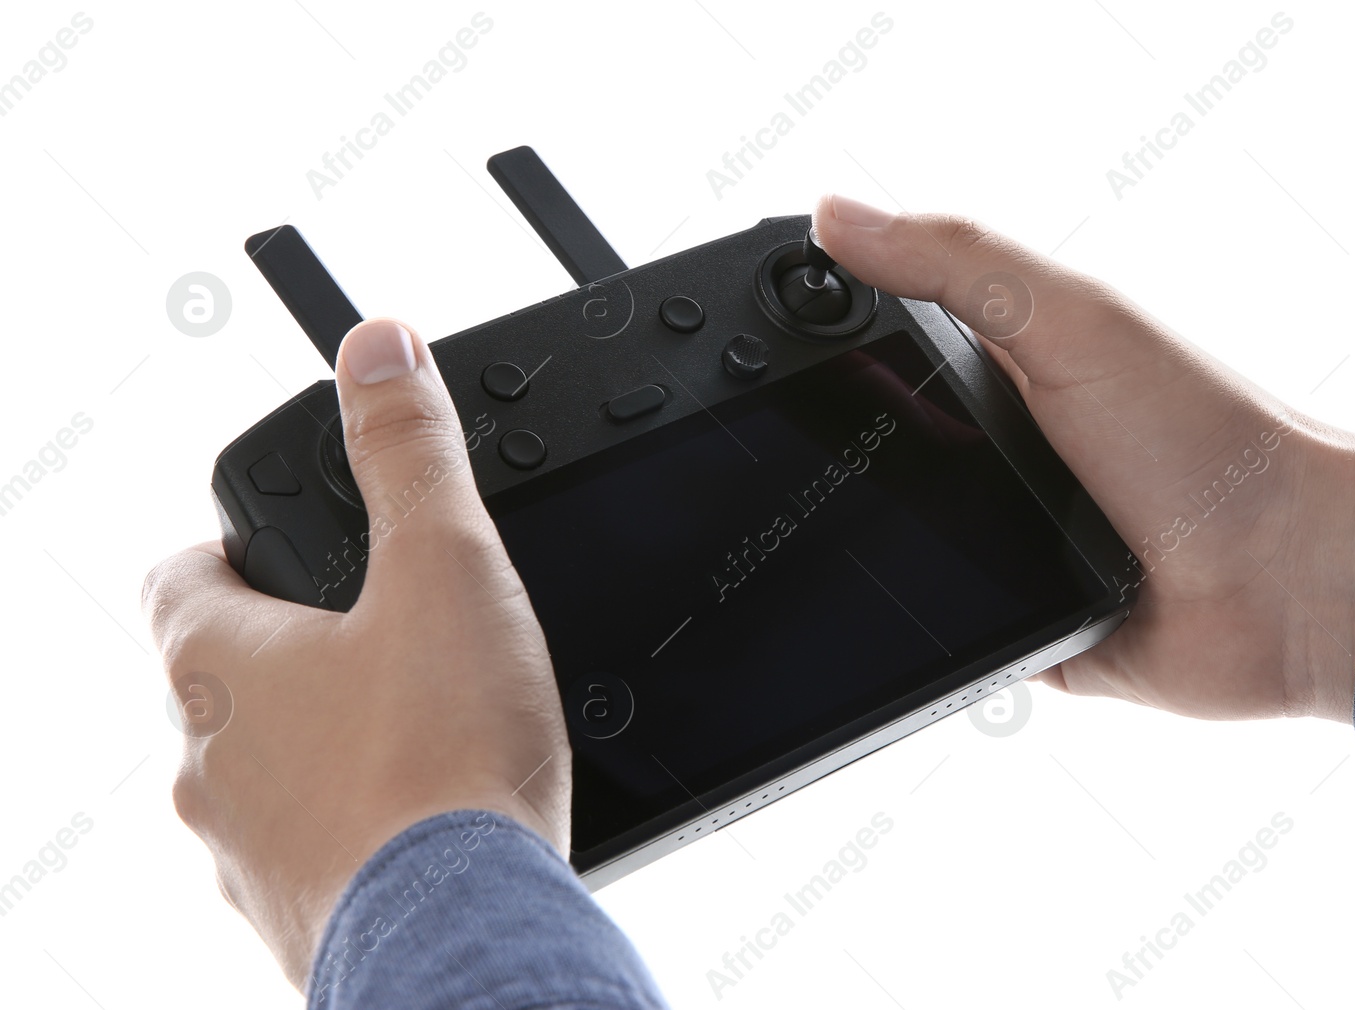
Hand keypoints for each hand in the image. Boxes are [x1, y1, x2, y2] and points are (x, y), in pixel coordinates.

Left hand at [143, 318, 571, 986]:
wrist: (465, 933)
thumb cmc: (441, 762)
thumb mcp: (443, 568)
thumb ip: (408, 452)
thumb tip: (374, 348)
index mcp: (217, 666)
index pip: (179, 576)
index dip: (231, 548)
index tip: (287, 544)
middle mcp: (205, 764)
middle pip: (221, 678)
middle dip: (294, 649)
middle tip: (386, 636)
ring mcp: (240, 852)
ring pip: (260, 771)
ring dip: (320, 743)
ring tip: (417, 729)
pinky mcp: (295, 916)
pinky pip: (306, 848)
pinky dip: (351, 822)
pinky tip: (425, 815)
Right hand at [814, 195, 1354, 721]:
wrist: (1290, 582)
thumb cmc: (1208, 438)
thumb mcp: (1072, 321)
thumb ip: (956, 263)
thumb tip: (835, 216)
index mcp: (1017, 367)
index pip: (896, 339)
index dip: (830, 336)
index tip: (764, 338)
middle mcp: (1013, 451)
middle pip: (887, 444)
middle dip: (837, 454)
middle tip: (775, 459)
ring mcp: (1016, 540)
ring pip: (904, 542)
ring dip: (879, 546)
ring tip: (826, 542)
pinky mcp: (1024, 626)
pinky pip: (947, 630)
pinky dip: (927, 627)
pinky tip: (895, 620)